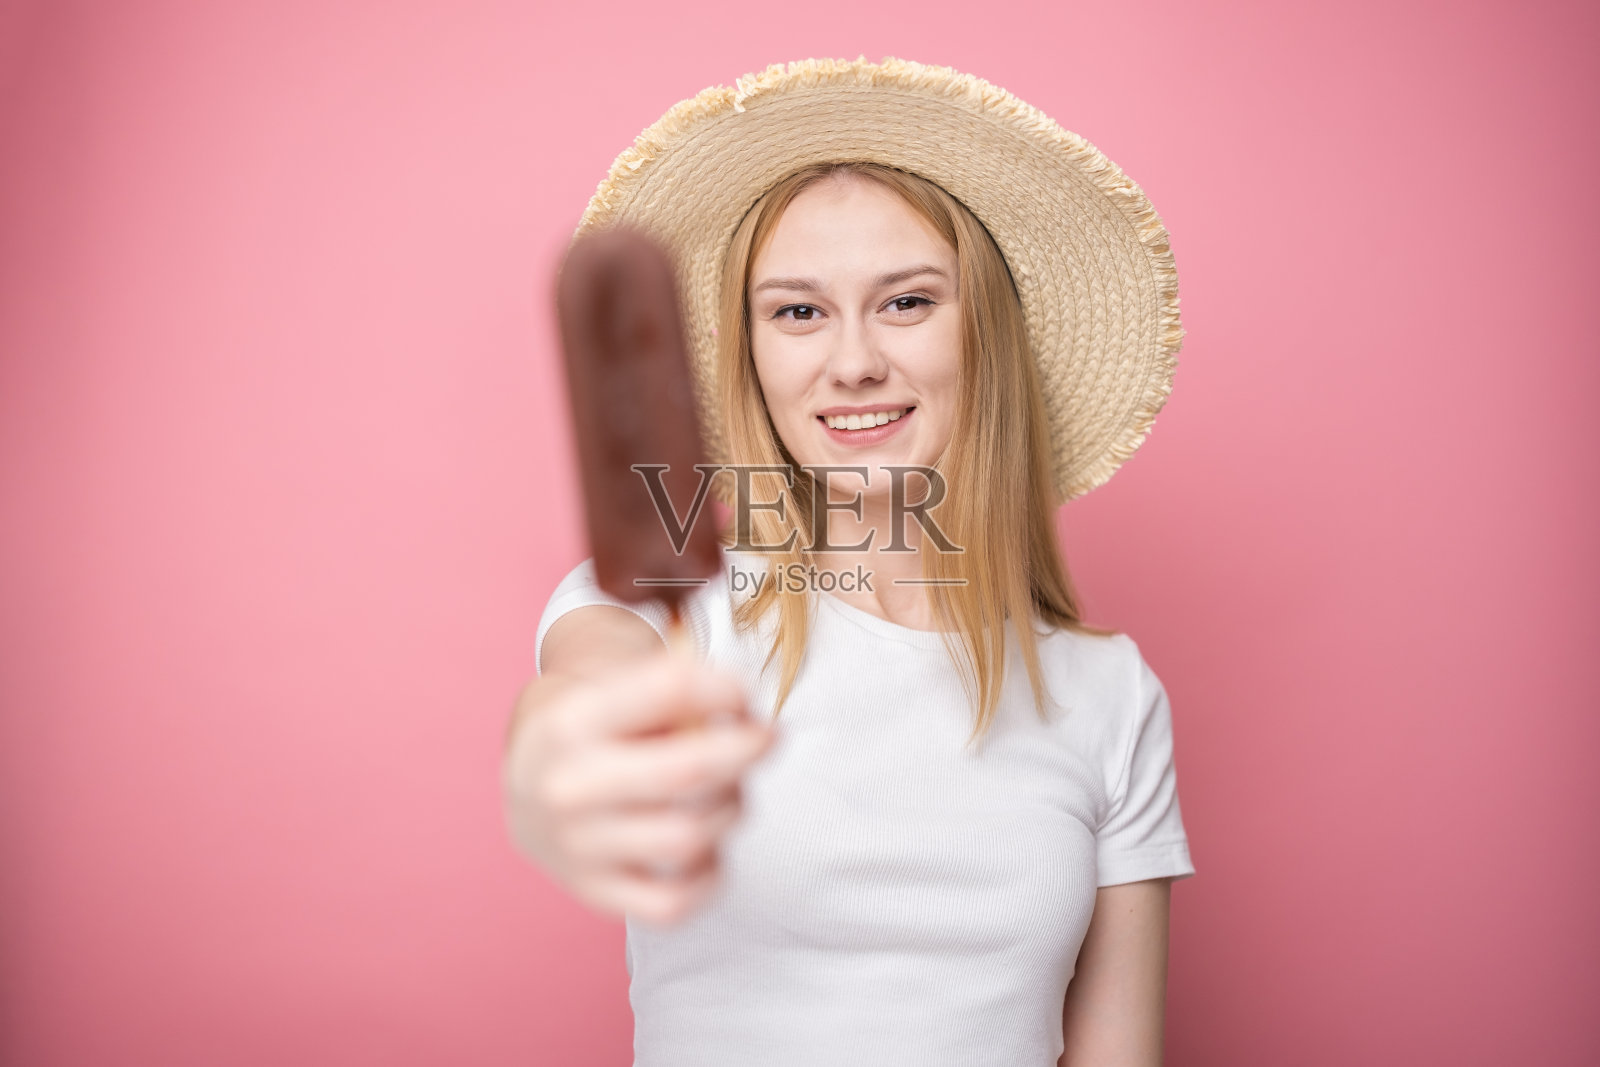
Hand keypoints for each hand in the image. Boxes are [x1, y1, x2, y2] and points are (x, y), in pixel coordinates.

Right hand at [503, 651, 775, 925]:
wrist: (525, 784)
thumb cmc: (592, 732)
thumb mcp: (614, 690)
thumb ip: (677, 694)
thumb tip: (747, 718)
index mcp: (572, 722)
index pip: (668, 691)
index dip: (725, 690)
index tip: (743, 696)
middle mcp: (569, 786)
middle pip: (684, 772)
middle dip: (745, 751)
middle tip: (768, 738)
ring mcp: (578, 847)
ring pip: (687, 837)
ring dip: (730, 809)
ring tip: (730, 792)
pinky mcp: (595, 893)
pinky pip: (673, 903)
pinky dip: (709, 877)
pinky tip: (710, 846)